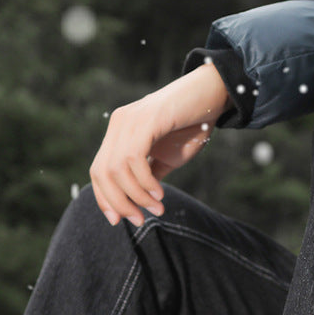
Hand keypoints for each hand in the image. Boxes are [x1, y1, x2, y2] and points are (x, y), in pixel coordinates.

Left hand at [89, 63, 230, 227]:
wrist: (215, 94)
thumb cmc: (192, 125)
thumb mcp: (166, 158)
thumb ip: (148, 176)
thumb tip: (136, 200)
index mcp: (119, 133)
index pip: (98, 171)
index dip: (104, 199)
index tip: (117, 221)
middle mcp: (119, 124)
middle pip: (102, 173)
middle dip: (118, 203)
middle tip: (139, 220)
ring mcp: (130, 119)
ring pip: (116, 170)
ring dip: (136, 196)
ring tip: (156, 208)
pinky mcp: (146, 118)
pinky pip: (134, 159)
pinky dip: (145, 182)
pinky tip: (159, 193)